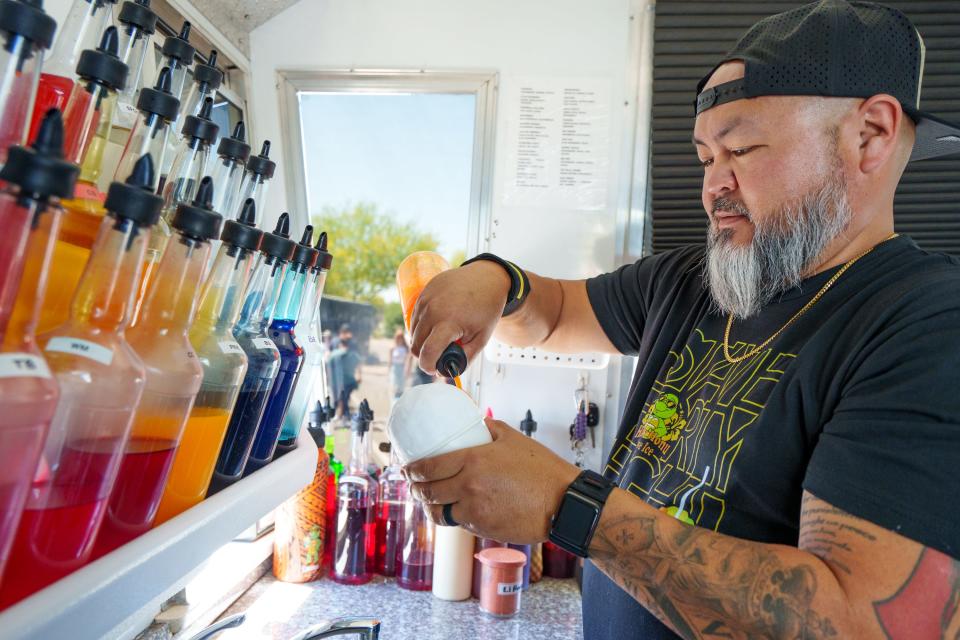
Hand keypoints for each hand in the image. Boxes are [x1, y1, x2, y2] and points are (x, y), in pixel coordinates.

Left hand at [404, 418, 579, 543]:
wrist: (562, 503)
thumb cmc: (541, 469)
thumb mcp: (512, 437)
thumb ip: (487, 427)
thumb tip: (472, 420)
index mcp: (472, 461)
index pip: (429, 467)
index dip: (412, 470)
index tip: (407, 469)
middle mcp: (469, 487)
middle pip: (427, 492)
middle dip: (415, 489)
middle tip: (413, 484)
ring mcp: (475, 511)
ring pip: (439, 513)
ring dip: (429, 507)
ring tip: (429, 501)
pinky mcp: (483, 529)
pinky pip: (459, 523)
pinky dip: (454, 516)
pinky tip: (456, 509)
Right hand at [409, 261, 509, 374]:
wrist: (487, 278)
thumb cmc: (487, 308)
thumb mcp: (482, 338)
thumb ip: (465, 357)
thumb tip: (446, 372)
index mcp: (449, 323)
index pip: (427, 352)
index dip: (428, 367)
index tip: (434, 369)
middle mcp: (433, 311)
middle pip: (416, 345)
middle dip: (425, 356)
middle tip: (439, 355)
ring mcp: (426, 300)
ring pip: (413, 332)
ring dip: (422, 341)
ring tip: (440, 339)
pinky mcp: (424, 293)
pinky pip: (414, 317)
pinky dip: (421, 327)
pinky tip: (435, 326)